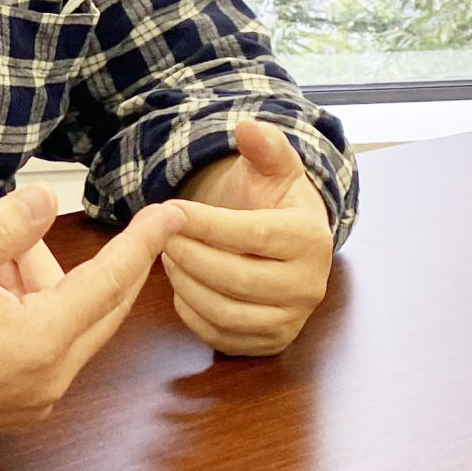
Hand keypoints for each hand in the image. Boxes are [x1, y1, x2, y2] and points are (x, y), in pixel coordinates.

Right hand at [0, 184, 183, 448]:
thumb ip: (2, 228)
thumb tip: (49, 198)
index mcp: (39, 343)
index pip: (111, 282)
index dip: (143, 242)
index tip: (172, 211)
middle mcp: (49, 380)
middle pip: (100, 306)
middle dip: (92, 260)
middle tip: (86, 222)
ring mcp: (34, 399)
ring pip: (69, 322)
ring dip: (45, 283)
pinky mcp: (16, 405)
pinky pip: (48, 345)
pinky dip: (33, 310)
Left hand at [166, 119, 332, 355]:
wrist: (288, 240)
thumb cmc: (274, 199)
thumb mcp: (274, 166)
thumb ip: (265, 145)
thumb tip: (247, 127)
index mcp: (311, 240)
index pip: (252, 235)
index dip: (206, 223)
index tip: (169, 210)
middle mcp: (309, 286)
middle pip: (237, 280)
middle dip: (189, 256)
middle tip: (160, 237)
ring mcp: (292, 320)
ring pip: (226, 313)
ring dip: (186, 285)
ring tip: (167, 257)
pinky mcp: (271, 343)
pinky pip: (222, 338)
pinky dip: (192, 315)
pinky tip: (180, 286)